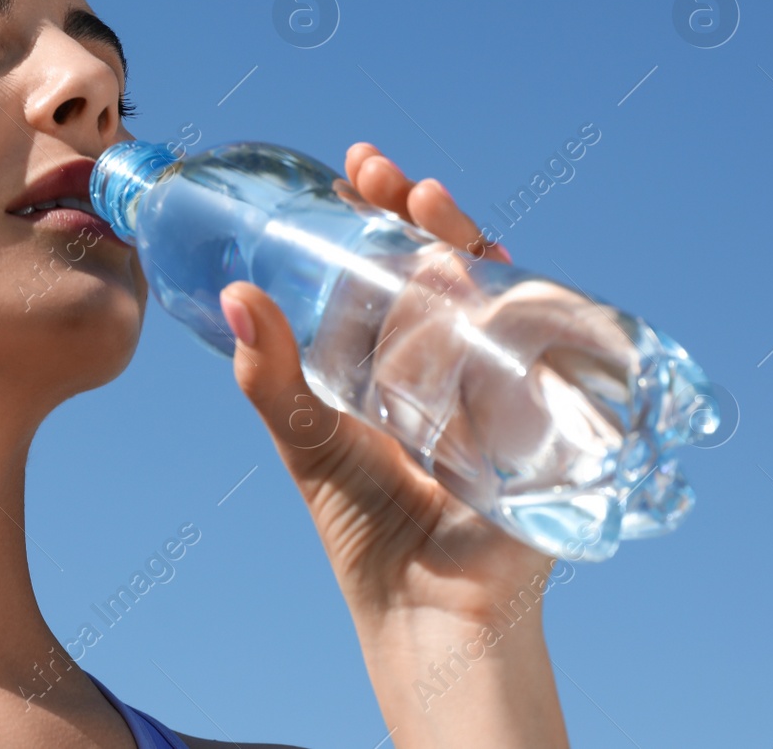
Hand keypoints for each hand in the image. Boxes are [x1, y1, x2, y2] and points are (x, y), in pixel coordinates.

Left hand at [217, 142, 568, 744]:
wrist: (428, 603)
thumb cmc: (363, 524)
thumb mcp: (305, 436)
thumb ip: (269, 373)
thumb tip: (232, 296)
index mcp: (388, 353)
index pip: (385, 263)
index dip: (373, 214)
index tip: (354, 169)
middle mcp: (444, 353)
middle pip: (440, 259)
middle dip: (418, 211)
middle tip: (387, 177)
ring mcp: (494, 373)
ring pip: (488, 285)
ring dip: (463, 237)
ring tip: (428, 206)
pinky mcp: (538, 403)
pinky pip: (541, 336)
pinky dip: (525, 296)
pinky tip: (495, 265)